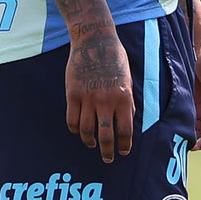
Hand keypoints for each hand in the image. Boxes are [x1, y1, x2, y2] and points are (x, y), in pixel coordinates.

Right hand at [65, 30, 134, 162]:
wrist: (94, 40)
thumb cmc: (114, 59)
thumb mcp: (128, 80)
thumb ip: (128, 102)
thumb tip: (127, 123)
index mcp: (123, 97)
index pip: (125, 130)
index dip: (124, 145)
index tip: (123, 152)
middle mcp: (106, 100)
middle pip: (106, 136)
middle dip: (108, 151)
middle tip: (108, 159)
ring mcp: (87, 98)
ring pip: (87, 131)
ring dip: (90, 142)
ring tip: (93, 144)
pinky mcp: (72, 94)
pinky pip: (72, 120)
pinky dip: (75, 130)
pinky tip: (79, 131)